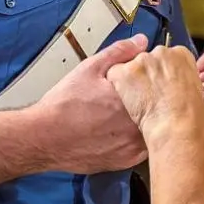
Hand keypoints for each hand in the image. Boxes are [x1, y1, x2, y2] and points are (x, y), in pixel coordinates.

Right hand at [32, 34, 148, 173]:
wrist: (45, 137)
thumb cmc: (65, 102)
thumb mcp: (90, 68)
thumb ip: (119, 52)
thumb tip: (142, 41)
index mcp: (133, 100)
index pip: (157, 87)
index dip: (151, 80)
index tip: (143, 76)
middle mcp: (137, 126)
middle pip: (157, 110)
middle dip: (150, 100)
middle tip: (130, 95)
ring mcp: (133, 147)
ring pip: (151, 131)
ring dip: (146, 121)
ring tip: (124, 113)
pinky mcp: (125, 162)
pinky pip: (141, 148)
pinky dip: (136, 138)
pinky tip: (119, 130)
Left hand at [107, 45, 203, 146]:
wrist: (178, 128)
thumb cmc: (191, 117)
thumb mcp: (197, 91)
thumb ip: (183, 78)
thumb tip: (176, 81)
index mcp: (181, 54)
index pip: (167, 56)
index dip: (162, 72)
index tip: (161, 83)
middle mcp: (161, 52)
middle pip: (148, 58)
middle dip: (147, 74)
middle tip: (150, 94)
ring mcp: (143, 61)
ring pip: (131, 65)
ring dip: (132, 79)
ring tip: (139, 100)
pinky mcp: (126, 71)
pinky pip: (114, 73)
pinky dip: (117, 84)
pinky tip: (126, 99)